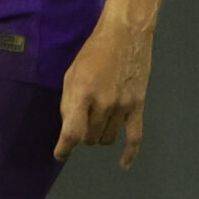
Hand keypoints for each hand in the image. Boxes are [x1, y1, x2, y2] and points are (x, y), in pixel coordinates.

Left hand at [55, 14, 152, 166]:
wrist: (126, 35)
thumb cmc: (93, 52)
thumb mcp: (71, 75)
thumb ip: (69, 103)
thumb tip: (68, 129)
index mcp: (83, 94)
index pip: (72, 133)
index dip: (64, 148)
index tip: (59, 154)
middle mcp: (104, 104)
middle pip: (89, 138)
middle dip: (81, 135)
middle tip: (81, 120)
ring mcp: (123, 106)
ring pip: (107, 138)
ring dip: (98, 136)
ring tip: (96, 122)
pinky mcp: (138, 106)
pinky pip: (135, 137)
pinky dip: (129, 153)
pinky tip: (123, 163)